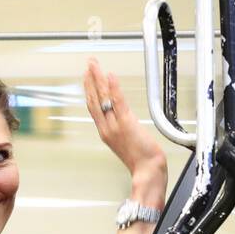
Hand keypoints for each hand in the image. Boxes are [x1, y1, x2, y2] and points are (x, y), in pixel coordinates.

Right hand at [83, 58, 166, 201]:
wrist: (147, 169)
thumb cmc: (141, 159)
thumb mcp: (126, 143)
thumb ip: (121, 129)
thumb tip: (122, 117)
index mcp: (105, 132)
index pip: (93, 107)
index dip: (89, 91)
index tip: (86, 77)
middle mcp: (106, 128)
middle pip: (94, 99)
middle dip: (90, 80)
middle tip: (89, 64)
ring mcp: (115, 126)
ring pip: (103, 98)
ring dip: (98, 79)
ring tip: (94, 65)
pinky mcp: (127, 123)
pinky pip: (118, 103)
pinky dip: (114, 88)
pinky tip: (110, 76)